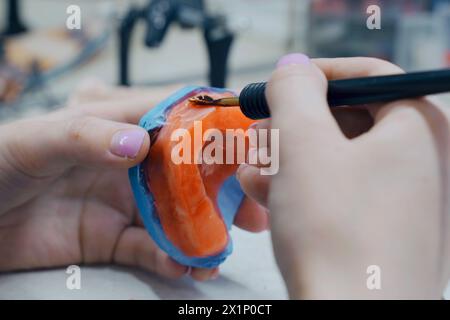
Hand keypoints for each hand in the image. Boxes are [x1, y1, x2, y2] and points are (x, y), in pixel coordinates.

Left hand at [0, 80, 268, 280]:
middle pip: (188, 170)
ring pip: (177, 213)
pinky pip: (151, 249)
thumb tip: (138, 143)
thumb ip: (85, 136)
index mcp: (115, 125)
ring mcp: (124, 203)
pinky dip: (172, 258)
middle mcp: (128, 163)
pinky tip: (186, 265)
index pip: (174, 116)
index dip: (211, 125)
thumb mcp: (35, 140)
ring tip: (222, 244)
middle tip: (252, 205)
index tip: (246, 139)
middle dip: (223, 187)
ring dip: (204, 228)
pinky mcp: (113, 239)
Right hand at [237, 56, 449, 297]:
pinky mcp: (383, 234)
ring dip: (289, 158)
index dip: (318, 74)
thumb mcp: (304, 143)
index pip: (369, 76)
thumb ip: (294, 91)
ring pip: (337, 160)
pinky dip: (302, 189)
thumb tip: (292, 68)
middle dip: (294, 124)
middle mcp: (422, 164)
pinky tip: (265, 196)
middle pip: (349, 120)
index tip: (279, 85)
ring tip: (253, 169)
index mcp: (419, 130)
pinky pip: (339, 194)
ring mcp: (405, 204)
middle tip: (259, 132)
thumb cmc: (334, 230)